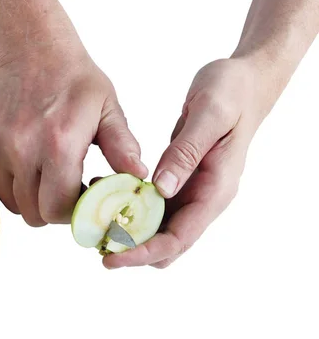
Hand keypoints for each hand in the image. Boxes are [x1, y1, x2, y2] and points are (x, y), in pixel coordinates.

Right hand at [0, 48, 148, 225]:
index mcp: (58, 144)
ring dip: (30, 197)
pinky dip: (11, 181)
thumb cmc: (75, 81)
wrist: (33, 50)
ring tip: (46, 174)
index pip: (58, 209)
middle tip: (65, 190)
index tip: (82, 198)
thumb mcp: (108, 109)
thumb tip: (139, 177)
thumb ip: (123, 147)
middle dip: (52, 210)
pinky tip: (27, 160)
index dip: (73, 212)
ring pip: (11, 202)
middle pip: (33, 214)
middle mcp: (22, 149)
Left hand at [103, 58, 267, 268]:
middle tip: (95, 240)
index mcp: (216, 190)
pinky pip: (152, 204)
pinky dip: (128, 205)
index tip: (112, 256)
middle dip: (132, 248)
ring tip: (93, 216)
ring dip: (127, 228)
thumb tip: (162, 189)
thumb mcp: (210, 114)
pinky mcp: (179, 179)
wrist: (243, 81)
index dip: (144, 252)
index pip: (179, 239)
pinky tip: (105, 191)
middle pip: (166, 244)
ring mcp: (191, 190)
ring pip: (157, 227)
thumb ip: (187, 153)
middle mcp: (203, 198)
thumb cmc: (232, 93)